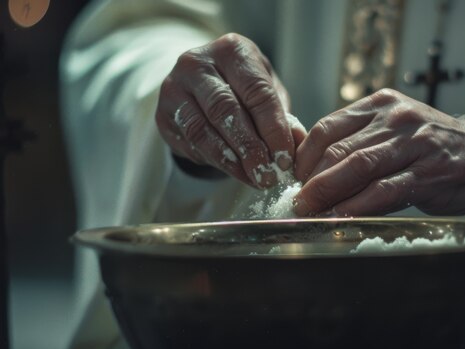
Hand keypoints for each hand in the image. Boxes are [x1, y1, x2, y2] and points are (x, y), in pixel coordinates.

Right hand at [155, 33, 305, 187]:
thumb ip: (282, 116)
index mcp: (232, 50)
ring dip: (231, 160)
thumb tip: (298, 144)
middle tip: (267, 174)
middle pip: (226, 110)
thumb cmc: (243, 87)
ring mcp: (174, 87)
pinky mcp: (162, 113)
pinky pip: (189, 142)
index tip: (285, 158)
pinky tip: (234, 171)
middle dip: (251, 148)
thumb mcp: (267, 92)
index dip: (273, 128)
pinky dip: (214, 161)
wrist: (201, 86)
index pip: (256, 91)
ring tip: (253, 178)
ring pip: (203, 130)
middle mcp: (198, 63)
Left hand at [293, 89, 464, 215]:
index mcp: (380, 105)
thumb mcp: (394, 130)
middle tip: (295, 203)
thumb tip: (312, 170)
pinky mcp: (429, 172)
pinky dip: (357, 208)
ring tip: (308, 212)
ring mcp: (414, 143)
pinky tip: (340, 220)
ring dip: (327, 194)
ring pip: (358, 168)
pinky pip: (384, 191)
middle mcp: (395, 118)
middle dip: (310, 180)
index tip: (294, 181)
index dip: (304, 157)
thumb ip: (359, 141)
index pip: (327, 128)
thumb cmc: (431, 148)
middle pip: (338, 149)